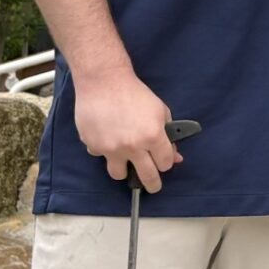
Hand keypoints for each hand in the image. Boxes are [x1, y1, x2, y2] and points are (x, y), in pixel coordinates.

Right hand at [75, 70, 184, 193]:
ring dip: (124, 170)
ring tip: (126, 162)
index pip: (165, 164)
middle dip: (153, 184)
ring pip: (119, 174)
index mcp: (153, 136)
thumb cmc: (135, 93)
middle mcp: (132, 146)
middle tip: (153, 186)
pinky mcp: (93, 145)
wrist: (104, 81)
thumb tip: (175, 157)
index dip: (166, 163)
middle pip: (147, 177)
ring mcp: (111, 148)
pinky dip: (104, 150)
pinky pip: (100, 155)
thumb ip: (169, 135)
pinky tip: (107, 137)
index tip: (163, 162)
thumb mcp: (160, 111)